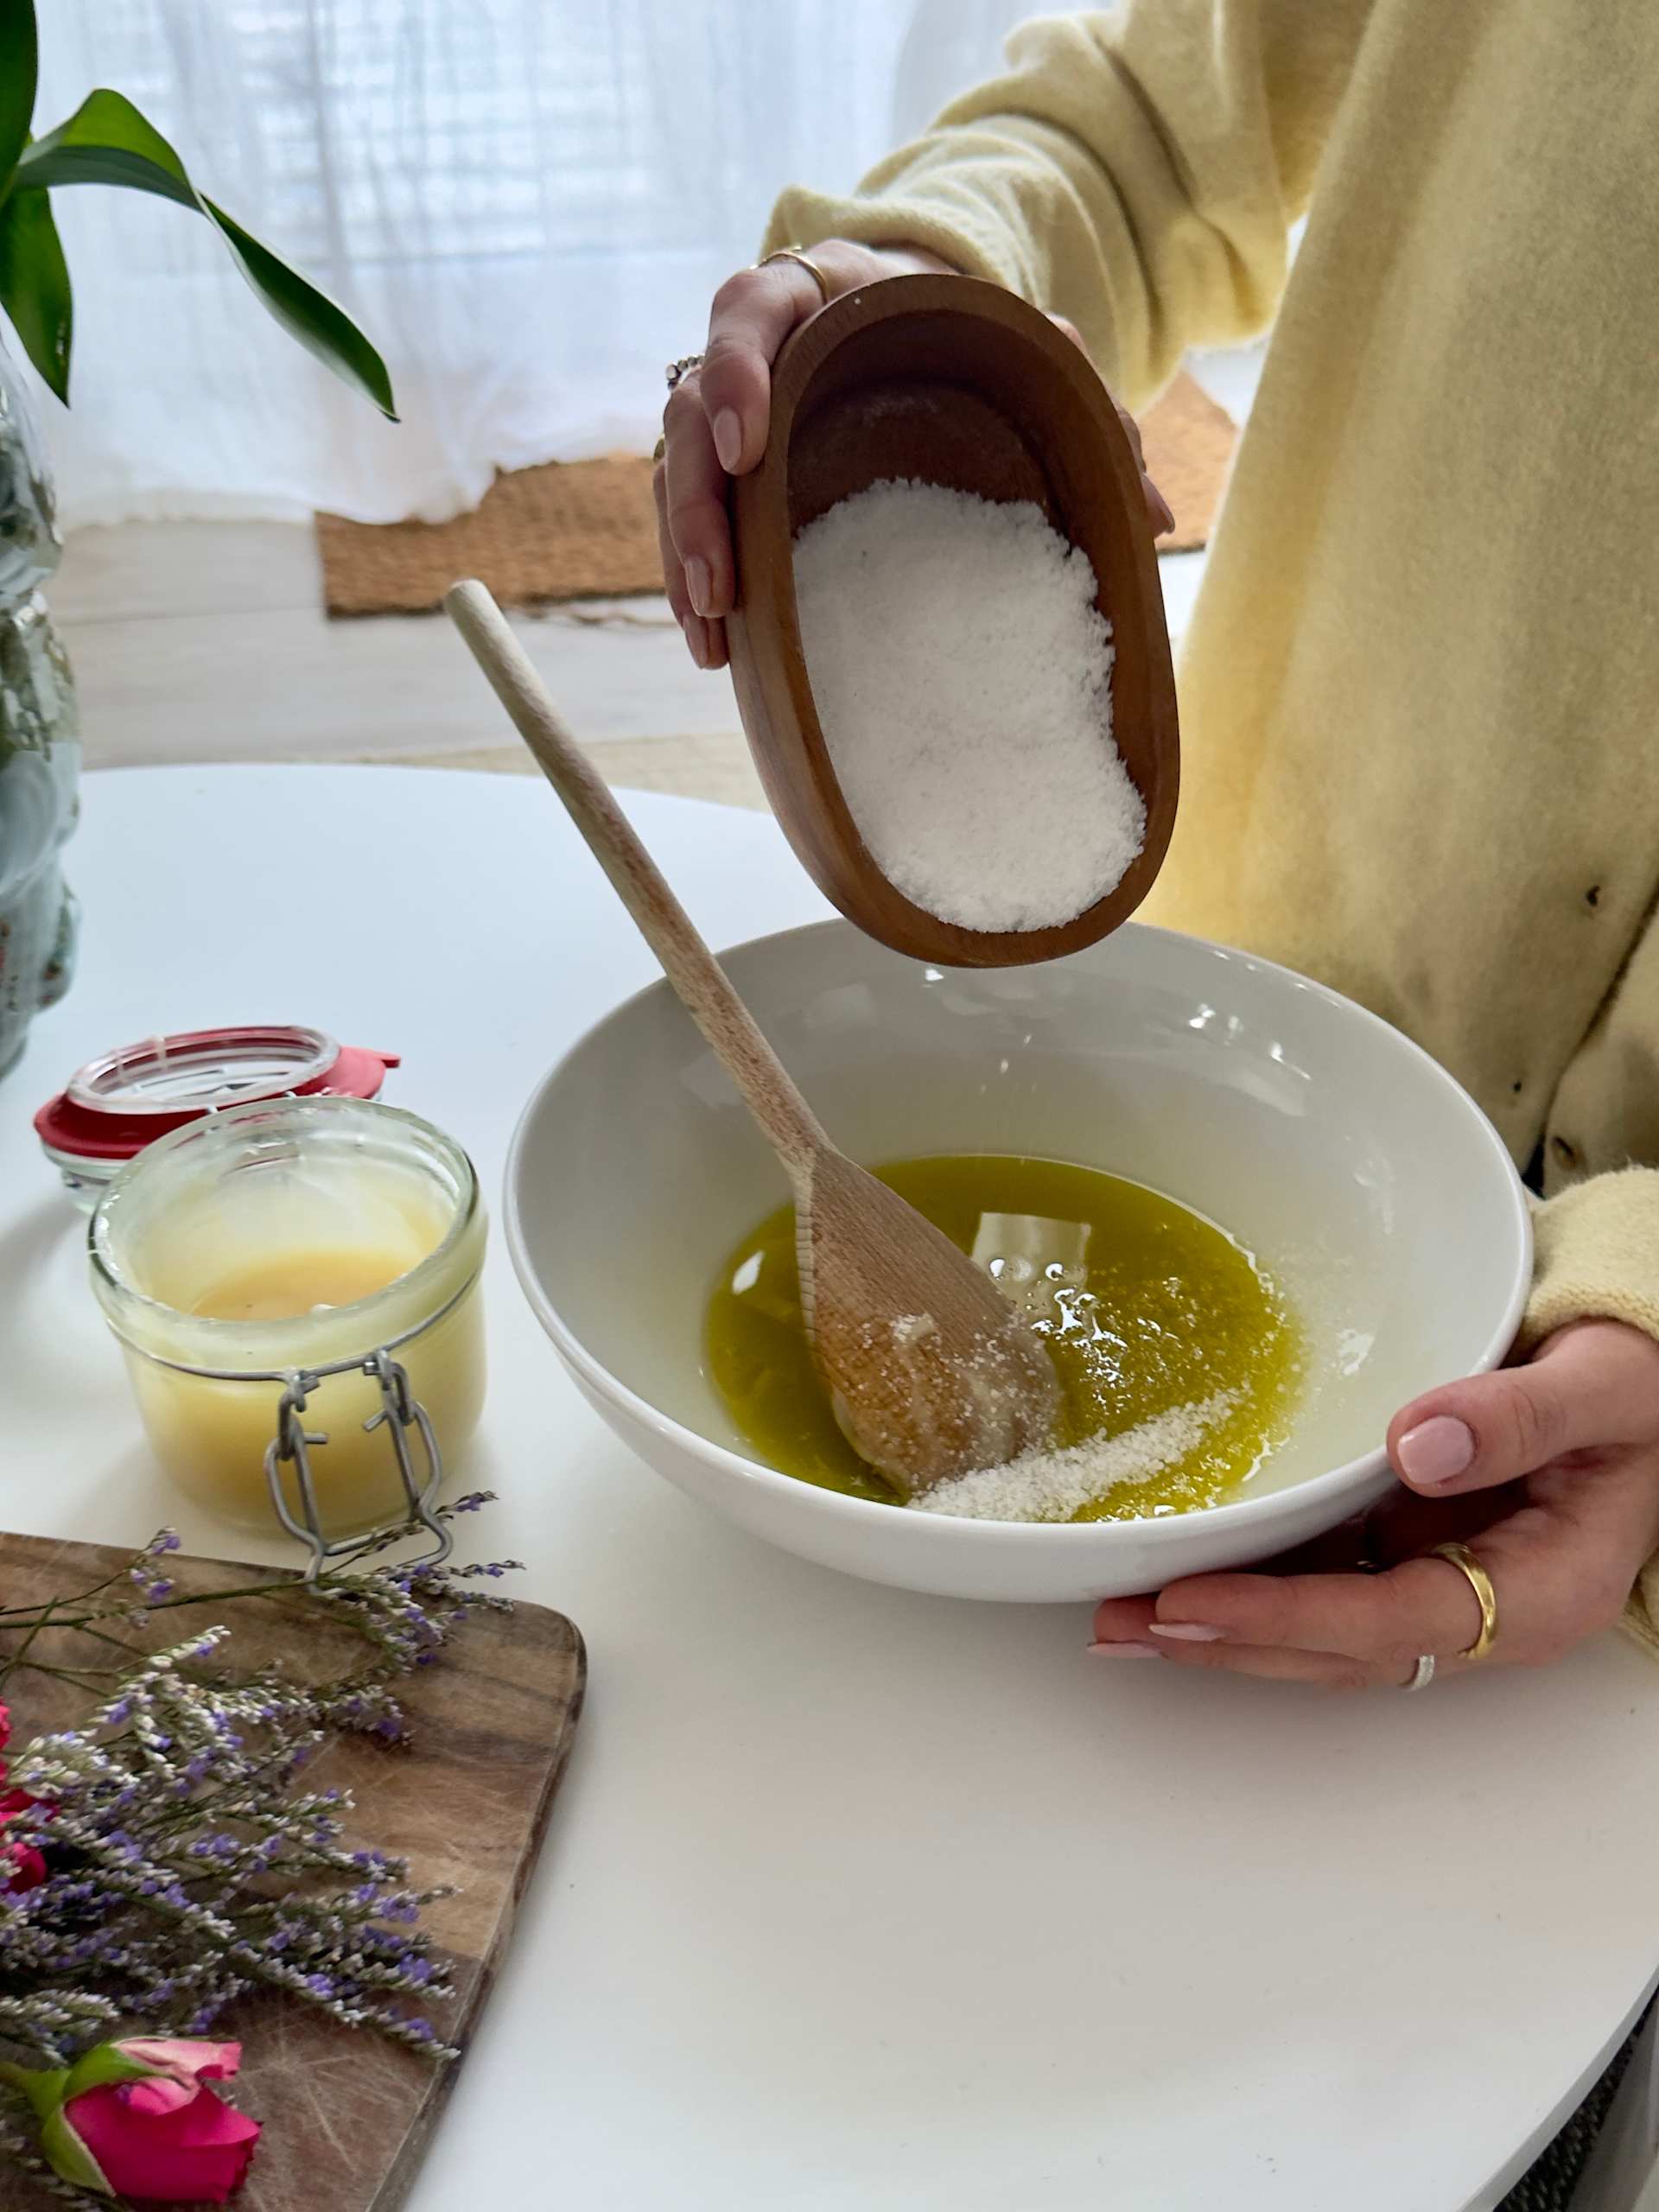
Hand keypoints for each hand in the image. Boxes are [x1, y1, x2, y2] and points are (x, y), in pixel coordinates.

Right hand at [654, 240, 1174, 670]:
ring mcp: (730, 410)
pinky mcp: (726, 471)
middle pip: (689, 403)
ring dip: (685, 550)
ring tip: (711, 627)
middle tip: (720, 579)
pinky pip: (689, 518)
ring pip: (677, 468)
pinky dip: (693, 581)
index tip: (746, 444)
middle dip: (698, 497)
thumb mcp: (1028, 357)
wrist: (920, 331)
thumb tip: (1154, 515)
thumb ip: (1085, 408)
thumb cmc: (966, 342)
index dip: (736, 373)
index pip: (751, 311)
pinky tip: (713, 644)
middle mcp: (757, 347)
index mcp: (821, 296)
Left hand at [1090, 1321, 1658, 1686]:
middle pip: (1342, 1649)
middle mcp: (1486, 1605)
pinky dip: (1252, 1577)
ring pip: (1322, 1625)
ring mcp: (1443, 1577)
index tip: (1197, 1604)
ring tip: (1119, 1617)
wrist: (1652, 1369)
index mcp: (1543, 1590)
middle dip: (1230, 1643)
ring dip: (1225, 1626)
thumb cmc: (1642, 1380)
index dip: (1291, 1620)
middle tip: (1124, 1625)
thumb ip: (1522, 1416)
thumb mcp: (1606, 1386)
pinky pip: (1325, 1573)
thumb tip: (1423, 1444)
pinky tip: (1181, 1571)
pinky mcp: (1411, 1543)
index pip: (1398, 1624)